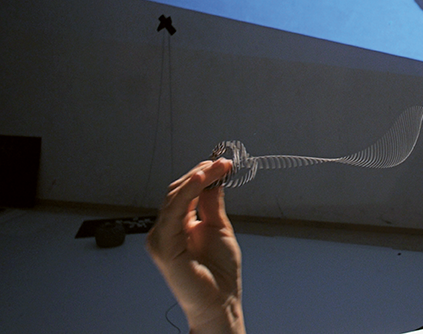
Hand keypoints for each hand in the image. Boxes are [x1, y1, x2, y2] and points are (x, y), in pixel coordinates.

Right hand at [146, 159, 245, 333]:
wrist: (220, 300)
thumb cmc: (220, 272)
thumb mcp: (219, 227)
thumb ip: (212, 203)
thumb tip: (214, 178)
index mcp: (178, 226)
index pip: (184, 193)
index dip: (201, 175)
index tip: (221, 163)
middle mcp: (166, 230)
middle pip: (177, 192)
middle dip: (200, 173)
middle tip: (222, 162)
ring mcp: (161, 238)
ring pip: (174, 198)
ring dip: (196, 179)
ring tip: (216, 167)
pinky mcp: (163, 246)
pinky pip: (173, 212)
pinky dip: (187, 193)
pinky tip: (201, 180)